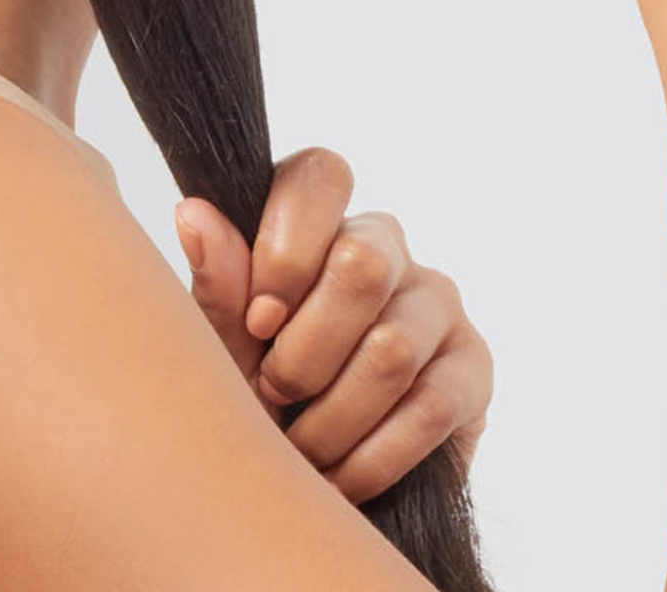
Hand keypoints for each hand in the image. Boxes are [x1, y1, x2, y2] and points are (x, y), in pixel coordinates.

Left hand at [174, 146, 492, 504]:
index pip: (320, 176)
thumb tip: (193, 214)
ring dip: (331, 418)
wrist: (303, 491)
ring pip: (392, 346)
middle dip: (304, 350)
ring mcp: (436, 302)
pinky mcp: (473, 367)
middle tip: (272, 392)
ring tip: (301, 448)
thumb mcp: (224, 346)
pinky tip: (341, 476)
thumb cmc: (255, 397)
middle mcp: (385, 246)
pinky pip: (431, 406)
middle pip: (361, 264)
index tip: (258, 321)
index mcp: (320, 221)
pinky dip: (373, 456)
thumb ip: (220, 283)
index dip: (286, 250)